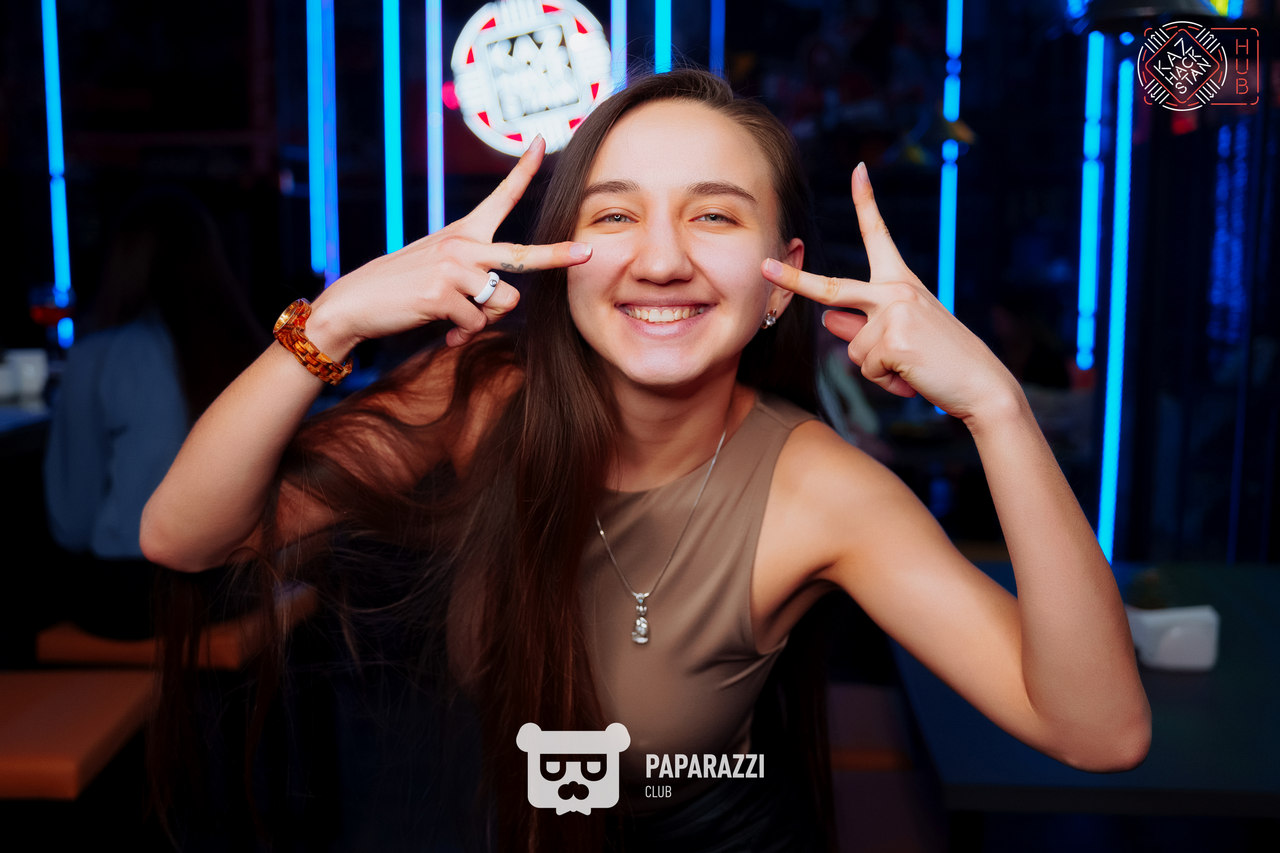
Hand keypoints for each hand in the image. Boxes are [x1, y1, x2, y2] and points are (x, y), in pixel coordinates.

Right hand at [310, 135, 591, 353]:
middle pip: (523, 254)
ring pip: (503, 303)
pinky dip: (462, 333)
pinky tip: (443, 328)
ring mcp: (454, 268)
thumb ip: (474, 282)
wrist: (355, 303)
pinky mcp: (443, 294)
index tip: (541, 142)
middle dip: (557, 257)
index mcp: (464, 233)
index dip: (523, 171)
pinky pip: (476, 323)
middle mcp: (462, 244)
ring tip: (457, 318)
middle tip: (587, 253)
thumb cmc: (401, 289)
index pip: (500, 197)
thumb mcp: (441, 273)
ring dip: (485, 318)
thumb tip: (499, 308)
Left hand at [763, 163, 1018, 422]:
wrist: (981, 384)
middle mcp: (897, 289)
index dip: (867, 201)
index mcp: (901, 282)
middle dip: (794, 280)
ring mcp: (894, 312)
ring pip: (854, 350)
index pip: (878, 236)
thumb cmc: (941, 361)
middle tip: (764, 267)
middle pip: (832, 288)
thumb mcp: (900, 336)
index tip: (858, 170)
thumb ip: (862, 325)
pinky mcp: (894, 340)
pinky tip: (913, 375)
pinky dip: (887, 382)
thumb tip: (827, 319)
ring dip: (877, 369)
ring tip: (911, 367)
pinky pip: (867, 369)